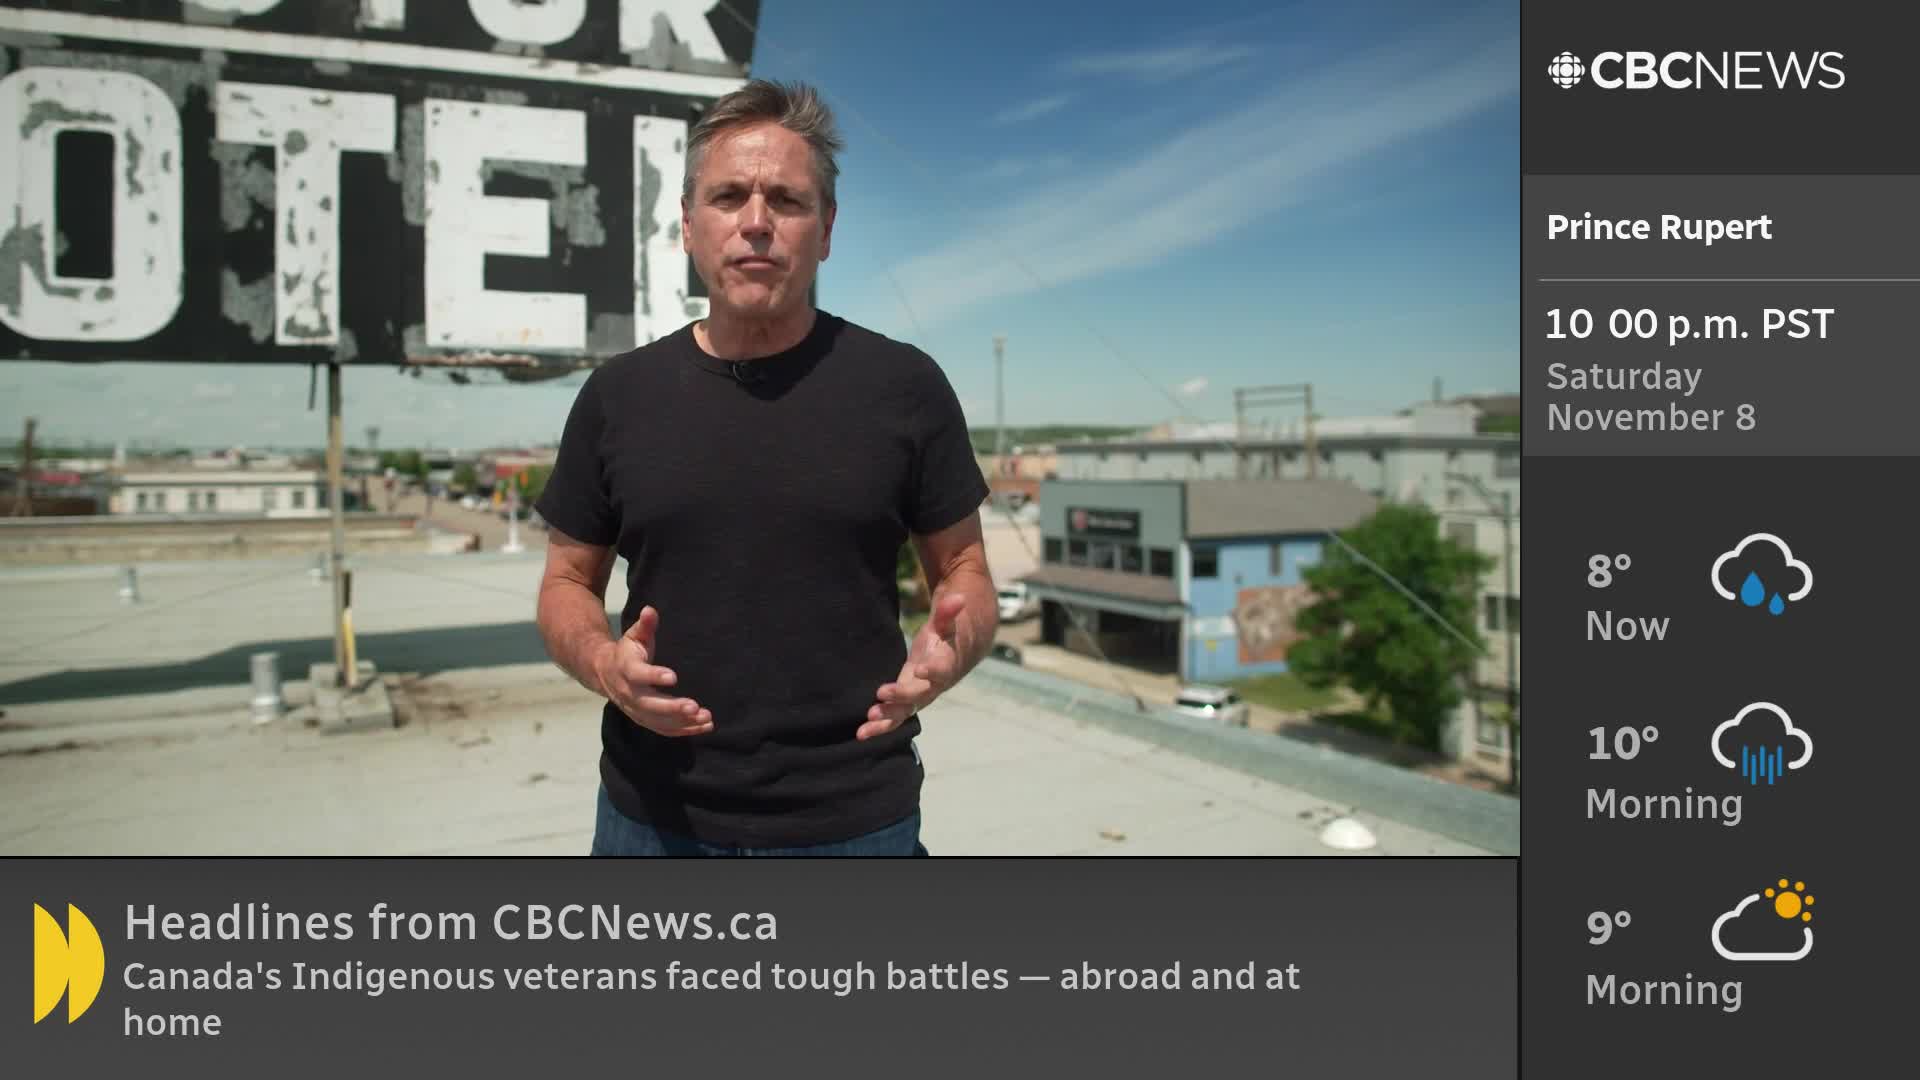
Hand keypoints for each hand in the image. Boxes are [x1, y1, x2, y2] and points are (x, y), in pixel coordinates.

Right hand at [594, 605, 711, 736]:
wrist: (605, 673)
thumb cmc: (627, 652)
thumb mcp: (633, 635)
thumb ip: (644, 625)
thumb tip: (650, 610)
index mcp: (625, 669)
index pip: (637, 675)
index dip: (654, 676)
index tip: (673, 676)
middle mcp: (629, 694)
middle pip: (649, 705)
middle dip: (672, 708)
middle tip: (695, 706)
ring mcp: (636, 710)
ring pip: (658, 721)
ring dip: (682, 722)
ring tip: (705, 717)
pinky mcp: (645, 720)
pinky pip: (665, 729)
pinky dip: (685, 730)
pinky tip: (705, 726)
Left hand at [861, 592, 966, 740]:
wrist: (959, 655)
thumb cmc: (950, 635)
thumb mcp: (948, 621)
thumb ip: (949, 612)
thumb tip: (958, 598)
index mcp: (946, 664)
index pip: (942, 669)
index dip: (934, 670)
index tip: (922, 669)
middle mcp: (934, 685)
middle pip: (919, 695)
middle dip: (901, 697)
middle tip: (881, 696)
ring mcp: (920, 695)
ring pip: (905, 712)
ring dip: (886, 720)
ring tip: (865, 728)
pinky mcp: (908, 700)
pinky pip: (895, 715)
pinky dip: (880, 724)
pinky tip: (861, 733)